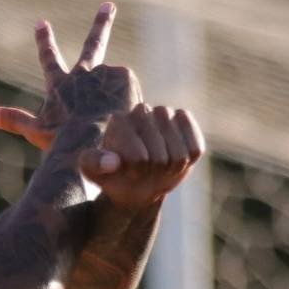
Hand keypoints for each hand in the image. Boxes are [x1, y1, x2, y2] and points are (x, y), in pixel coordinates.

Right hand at [0, 3, 140, 148]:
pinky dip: (128, 101)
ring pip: (114, 87)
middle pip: (93, 44)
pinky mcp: (124, 76)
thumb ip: (12, 120)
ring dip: (116, 100)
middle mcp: (83, 73)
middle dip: (101, 23)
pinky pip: (129, 90)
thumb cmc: (62, 139)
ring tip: (113, 120)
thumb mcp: (35, 131)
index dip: (44, 41)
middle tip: (110, 6)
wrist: (92, 140)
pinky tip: (124, 116)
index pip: (49, 59)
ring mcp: (104, 72)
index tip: (41, 22)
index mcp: (60, 84)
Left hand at [78, 104, 204, 209]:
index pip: (138, 157)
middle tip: (144, 171)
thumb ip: (94, 165)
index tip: (128, 172)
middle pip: (159, 158)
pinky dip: (187, 160)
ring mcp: (164, 115)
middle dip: (152, 173)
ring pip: (179, 155)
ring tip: (157, 167)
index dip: (136, 172)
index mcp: (119, 121)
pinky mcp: (184, 121)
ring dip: (169, 169)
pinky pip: (195, 147)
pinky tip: (175, 159)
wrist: (135, 176)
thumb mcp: (92, 171)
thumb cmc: (111, 173)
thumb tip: (112, 162)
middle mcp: (141, 111)